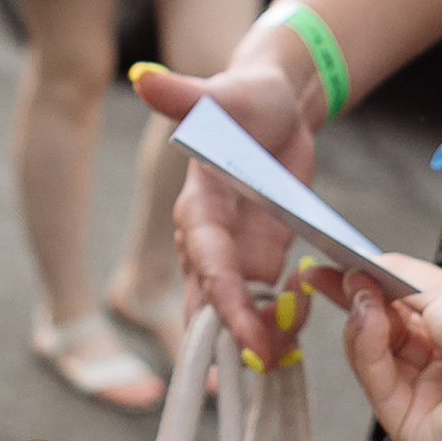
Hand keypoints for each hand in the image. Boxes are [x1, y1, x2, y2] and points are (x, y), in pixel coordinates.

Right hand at [131, 49, 318, 353]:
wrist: (273, 106)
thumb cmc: (247, 95)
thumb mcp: (223, 92)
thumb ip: (185, 93)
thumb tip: (143, 76)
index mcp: (197, 204)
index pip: (206, 258)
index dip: (223, 296)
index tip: (245, 330)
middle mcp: (208, 237)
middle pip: (207, 298)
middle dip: (229, 335)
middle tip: (261, 364)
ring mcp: (233, 252)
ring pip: (231, 311)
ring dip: (254, 337)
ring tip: (283, 354)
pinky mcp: (257, 257)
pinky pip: (260, 303)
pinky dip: (276, 322)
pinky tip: (298, 322)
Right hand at [323, 255, 441, 440]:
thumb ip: (395, 275)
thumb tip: (354, 269)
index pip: (391, 309)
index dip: (357, 287)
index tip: (321, 267)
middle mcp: (433, 367)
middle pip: (374, 333)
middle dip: (354, 301)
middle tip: (335, 275)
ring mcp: (420, 398)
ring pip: (367, 357)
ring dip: (361, 321)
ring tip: (363, 296)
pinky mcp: (408, 426)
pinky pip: (375, 382)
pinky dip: (366, 346)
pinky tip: (370, 319)